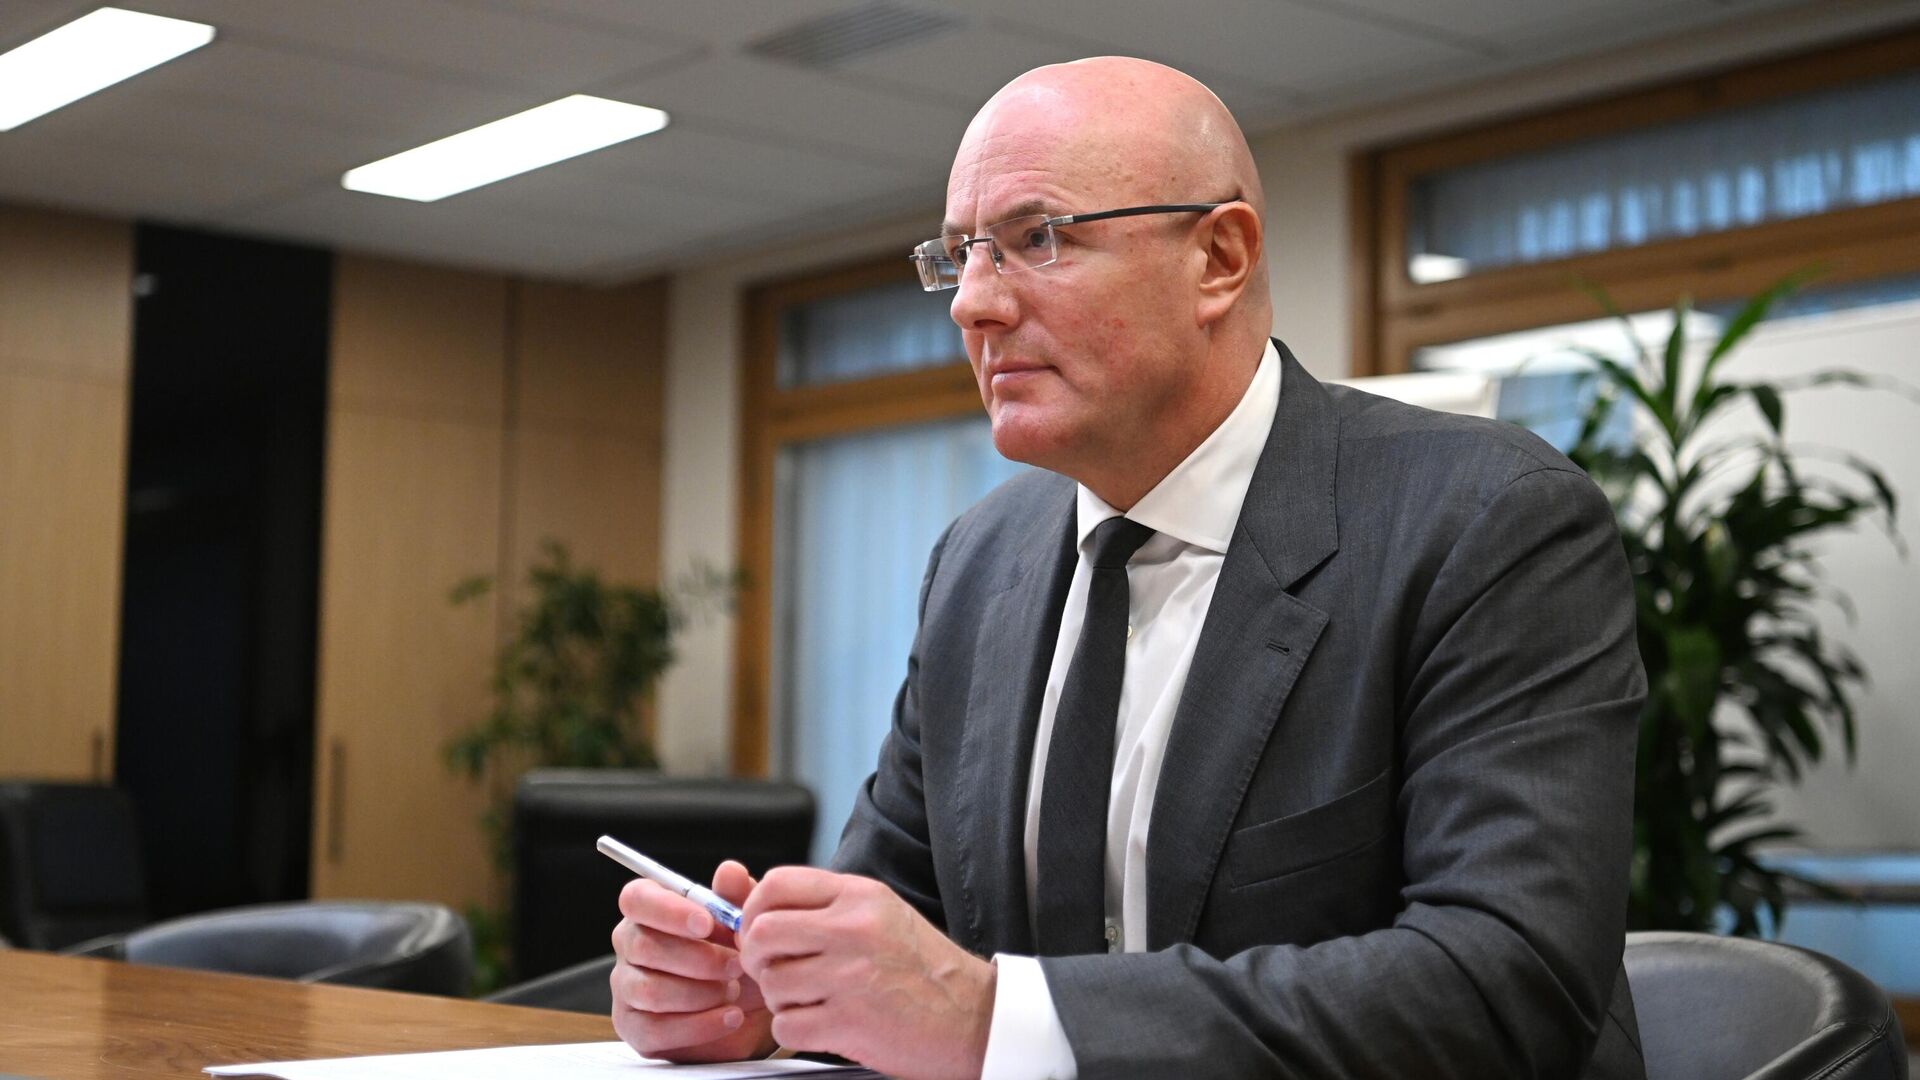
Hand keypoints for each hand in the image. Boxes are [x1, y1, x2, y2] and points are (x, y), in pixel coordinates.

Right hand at [610, 860, 776, 1061]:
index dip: (669, 910)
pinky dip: (699, 1025)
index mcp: (650, 909)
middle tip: (737, 965)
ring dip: (701, 993)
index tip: (707, 923)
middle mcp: (629, 945)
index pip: (637, 899)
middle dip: (698, 958)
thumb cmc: (738, 954)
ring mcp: (626, 988)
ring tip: (734, 991)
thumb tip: (730, 871)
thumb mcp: (745, 923)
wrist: (751, 1008)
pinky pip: (656, 1029)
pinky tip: (730, 1017)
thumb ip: (737, 896)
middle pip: (643, 946)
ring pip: (650, 990)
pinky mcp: (634, 1028)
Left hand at [738, 868, 995, 1079]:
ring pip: (771, 983)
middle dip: (756, 957)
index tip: (757, 929)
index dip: (753, 909)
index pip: (777, 884)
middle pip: (763, 933)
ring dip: (780, 999)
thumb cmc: (926, 969)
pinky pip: (785, 1026)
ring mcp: (850, 976)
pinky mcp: (848, 1022)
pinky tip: (822, 1025)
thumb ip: (825, 906)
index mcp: (860, 897)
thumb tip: (755, 903)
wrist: (973, 1017)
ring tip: (811, 1000)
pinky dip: (794, 1031)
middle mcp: (854, 930)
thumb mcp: (881, 915)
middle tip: (773, 970)